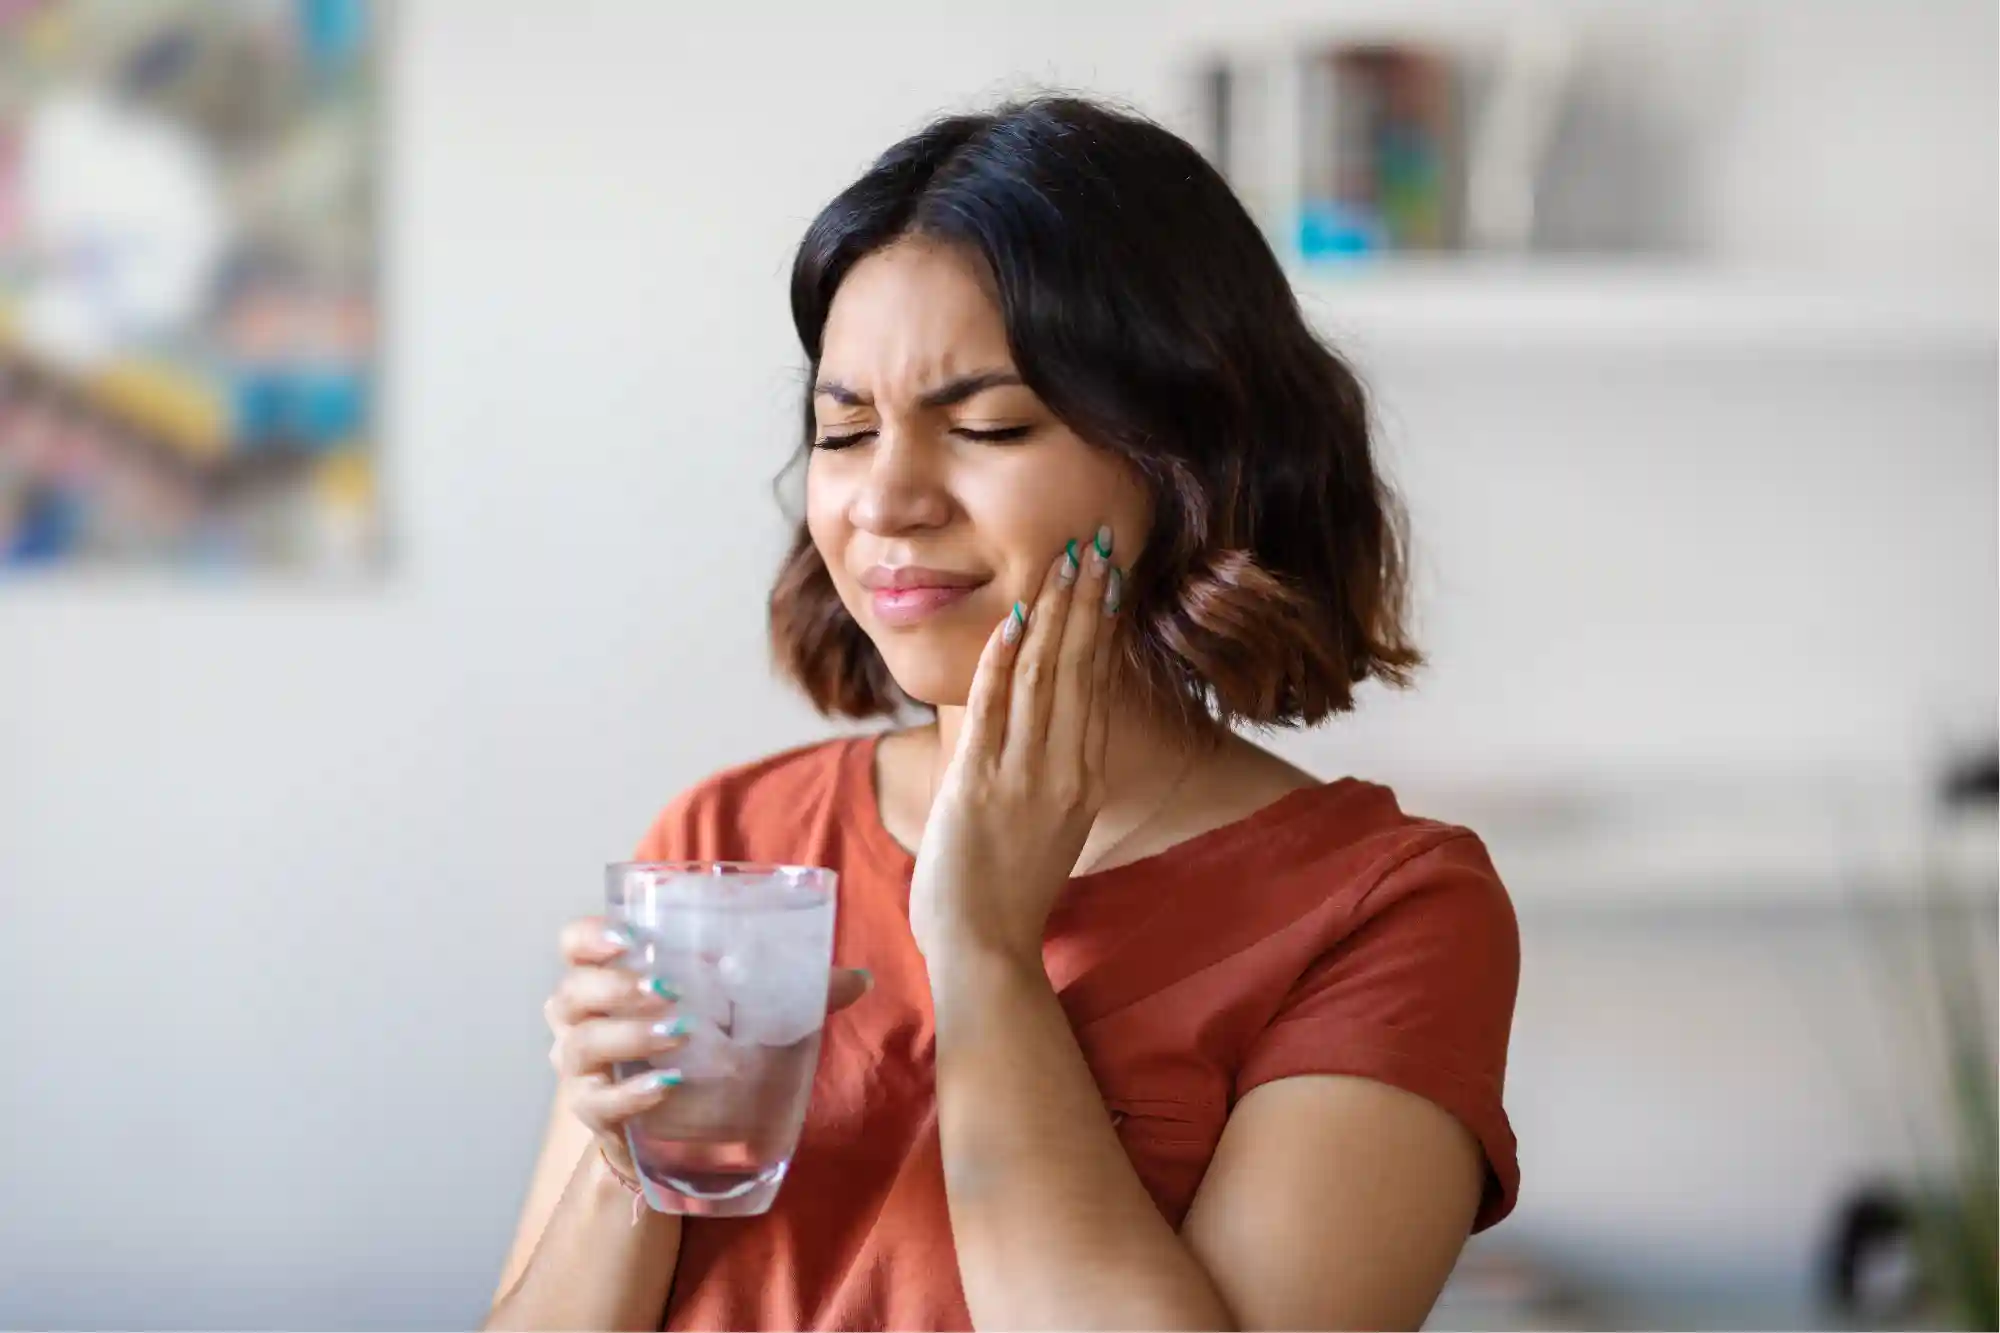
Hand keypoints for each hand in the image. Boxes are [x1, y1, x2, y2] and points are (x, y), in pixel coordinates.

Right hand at [544, 916, 872, 1178]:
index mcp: (609, 976)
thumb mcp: (742, 1011)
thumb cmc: (701, 1048)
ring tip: (678, 1033)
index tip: (629, 935)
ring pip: (580, 1045)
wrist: (675, 1129)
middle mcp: (580, 1019)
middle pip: (571, 992)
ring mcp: (582, 1070)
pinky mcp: (593, 1115)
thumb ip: (794, 990)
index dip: (590, 936)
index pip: (574, 944)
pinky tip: (665, 1088)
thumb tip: (860, 979)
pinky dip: (630, 1094)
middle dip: (615, 986)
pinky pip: (597, 1103)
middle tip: (667, 988)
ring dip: (628, 1036)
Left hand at [909, 525, 1120, 966]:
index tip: (1108, 577)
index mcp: (1083, 779)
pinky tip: (1013, 617)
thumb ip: (1051, 777)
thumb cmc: (1007, 896)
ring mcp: (1023, 777)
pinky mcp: (980, 785)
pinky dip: (1004, 659)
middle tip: (1094, 542)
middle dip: (1086, 599)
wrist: (985, 950)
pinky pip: (994, 708)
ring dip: (1054, 612)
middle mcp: (1064, 771)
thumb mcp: (1047, 828)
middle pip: (1078, 668)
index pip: (1095, 685)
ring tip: (1065, 559)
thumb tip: (1049, 735)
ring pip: (1043, 676)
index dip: (1101, 626)